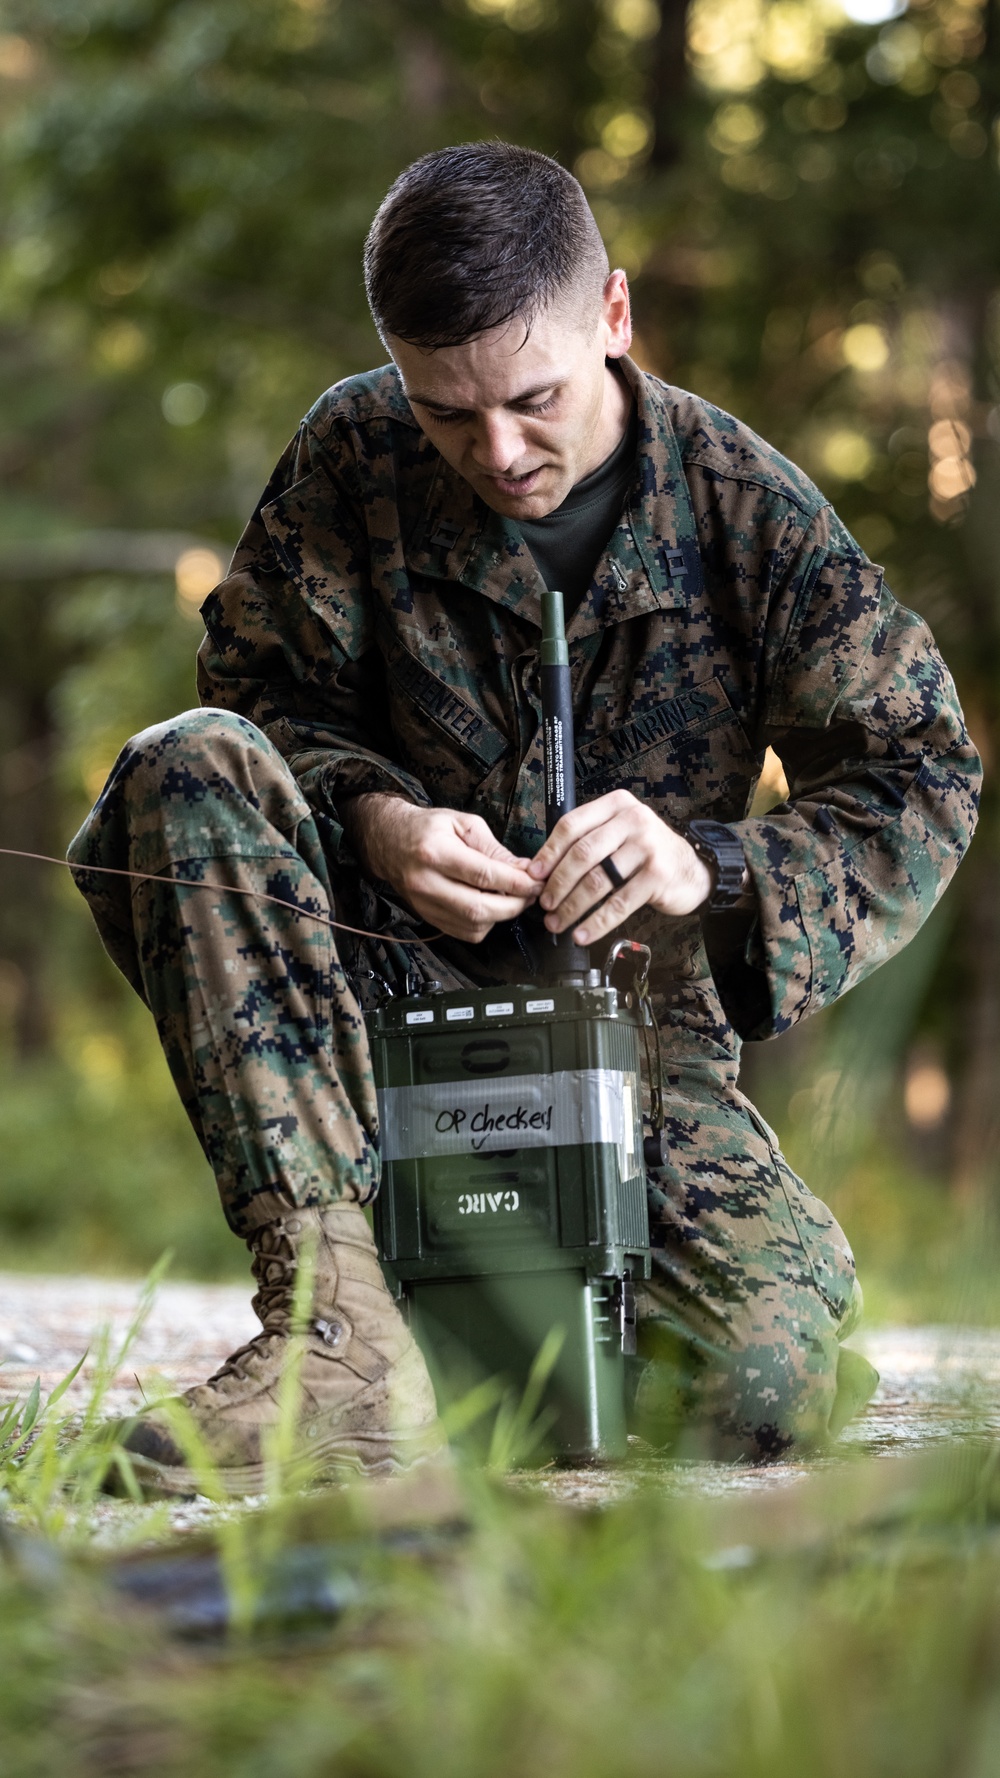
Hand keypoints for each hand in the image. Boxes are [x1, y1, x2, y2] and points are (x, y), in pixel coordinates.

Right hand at [342, 794, 538, 943]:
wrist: (389, 842)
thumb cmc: (427, 828)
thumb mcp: (463, 824)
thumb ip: (494, 849)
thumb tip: (525, 870)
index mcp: (435, 852)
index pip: (484, 876)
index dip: (516, 883)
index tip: (537, 882)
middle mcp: (426, 882)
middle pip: (479, 908)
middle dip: (514, 905)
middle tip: (531, 894)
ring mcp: (425, 904)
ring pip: (473, 925)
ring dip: (501, 916)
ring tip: (513, 899)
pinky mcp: (428, 917)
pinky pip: (464, 933)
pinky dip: (485, 924)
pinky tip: (492, 907)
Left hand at [527, 789, 711, 947]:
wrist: (693, 870)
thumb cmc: (648, 853)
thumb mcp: (621, 833)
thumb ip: (588, 840)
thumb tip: (543, 870)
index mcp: (616, 805)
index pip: (572, 825)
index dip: (548, 852)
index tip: (534, 874)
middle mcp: (633, 820)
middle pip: (582, 854)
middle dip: (557, 883)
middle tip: (545, 904)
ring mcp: (647, 847)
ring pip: (597, 881)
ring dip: (572, 906)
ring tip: (558, 922)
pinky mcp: (657, 876)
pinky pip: (619, 904)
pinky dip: (597, 923)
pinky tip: (583, 934)